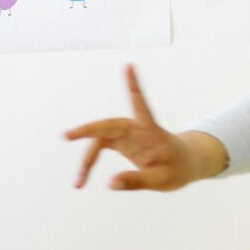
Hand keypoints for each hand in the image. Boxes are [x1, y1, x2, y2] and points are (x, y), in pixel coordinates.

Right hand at [65, 66, 219, 190]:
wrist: (182, 164)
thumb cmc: (177, 168)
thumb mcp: (162, 180)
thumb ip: (138, 181)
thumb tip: (110, 183)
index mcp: (151, 131)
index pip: (141, 105)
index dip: (134, 86)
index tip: (129, 66)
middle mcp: (135, 128)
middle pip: (107, 126)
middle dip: (87, 130)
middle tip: (68, 136)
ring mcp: (125, 135)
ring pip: (99, 141)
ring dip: (87, 160)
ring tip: (78, 182)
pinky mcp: (120, 142)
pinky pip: (98, 149)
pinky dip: (89, 164)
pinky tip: (82, 179)